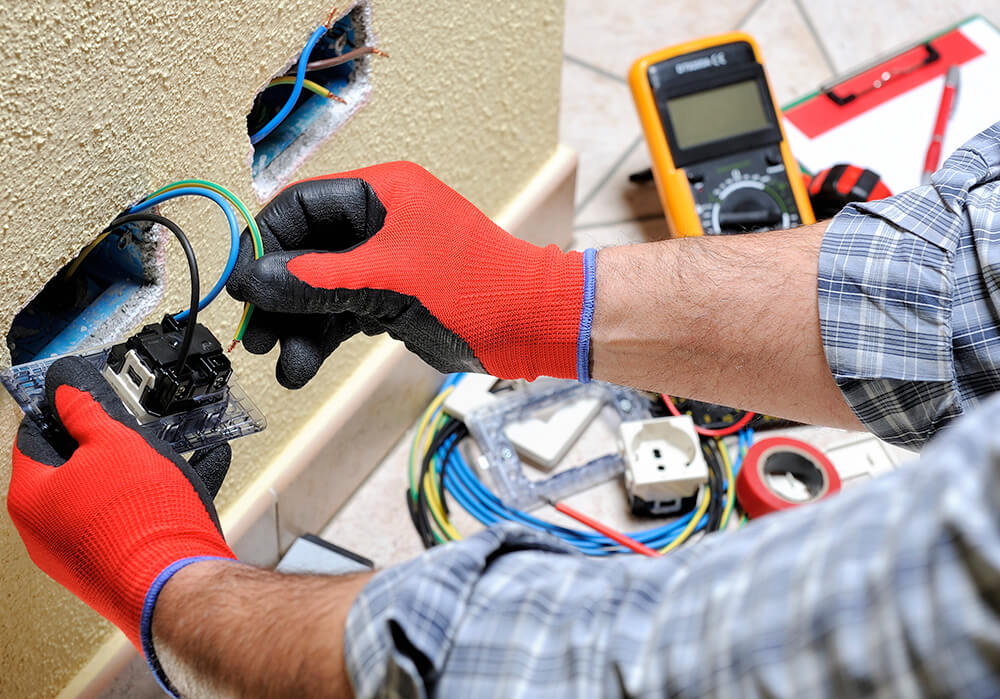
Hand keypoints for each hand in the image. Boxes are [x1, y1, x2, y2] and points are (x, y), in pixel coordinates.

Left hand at [7, 356, 235, 654]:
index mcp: (31, 496)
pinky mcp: (111, 567)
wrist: (175, 582)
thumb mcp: (115, 441)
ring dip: (132, 474)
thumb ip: (87, 411)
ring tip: (164, 459)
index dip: (62, 409)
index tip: (81, 398)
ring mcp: (77, 553)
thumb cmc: (141, 521)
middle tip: (130, 430)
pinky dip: (151, 500)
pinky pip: (126, 521)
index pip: (35, 435)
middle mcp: (44, 530)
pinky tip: (182, 484)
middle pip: (70, 470)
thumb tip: (68, 392)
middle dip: (104, 446)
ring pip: (102, 497)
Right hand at [226, 161, 594, 387]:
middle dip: (278, 295)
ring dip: (299, 325)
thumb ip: (315, 280)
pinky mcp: (394, 296)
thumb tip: (252, 281)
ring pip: (322, 287)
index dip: (263, 245)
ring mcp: (387, 261)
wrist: (531, 325)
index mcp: (382, 193)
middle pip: (305, 251)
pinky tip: (303, 365)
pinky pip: (343, 310)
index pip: (299, 207)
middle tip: (254, 333)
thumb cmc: (476, 287)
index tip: (240, 285)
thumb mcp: (385, 282)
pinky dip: (323, 335)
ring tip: (285, 365)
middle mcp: (381, 221)